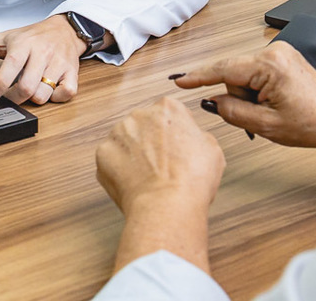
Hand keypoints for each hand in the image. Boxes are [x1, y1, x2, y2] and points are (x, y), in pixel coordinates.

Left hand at [0, 14, 82, 104]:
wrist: (64, 29)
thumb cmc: (32, 36)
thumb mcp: (4, 37)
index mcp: (24, 43)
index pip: (12, 64)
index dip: (0, 83)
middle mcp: (43, 53)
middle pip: (28, 86)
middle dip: (15, 97)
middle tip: (9, 96)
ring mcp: (59, 64)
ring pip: (45, 93)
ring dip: (34, 98)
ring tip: (29, 89)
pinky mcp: (73, 72)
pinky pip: (66, 93)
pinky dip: (56, 98)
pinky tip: (48, 92)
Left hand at [96, 97, 225, 214]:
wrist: (167, 206)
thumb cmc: (191, 181)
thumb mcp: (212, 150)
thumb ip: (198, 135)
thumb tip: (193, 138)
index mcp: (167, 108)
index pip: (170, 113)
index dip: (175, 133)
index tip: (177, 147)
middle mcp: (140, 114)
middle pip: (145, 125)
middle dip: (151, 142)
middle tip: (163, 165)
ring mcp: (119, 133)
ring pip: (126, 141)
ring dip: (134, 155)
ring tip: (149, 177)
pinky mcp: (103, 153)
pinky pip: (112, 159)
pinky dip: (119, 170)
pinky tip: (134, 183)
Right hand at [176, 42, 315, 150]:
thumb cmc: (311, 124)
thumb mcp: (264, 125)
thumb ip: (231, 111)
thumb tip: (211, 101)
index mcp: (269, 66)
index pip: (223, 69)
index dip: (199, 77)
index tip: (180, 81)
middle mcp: (274, 52)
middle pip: (233, 73)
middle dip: (239, 96)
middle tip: (259, 115)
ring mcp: (280, 52)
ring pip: (244, 74)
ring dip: (250, 94)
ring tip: (272, 110)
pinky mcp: (283, 57)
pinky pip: (256, 72)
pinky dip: (258, 88)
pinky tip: (274, 102)